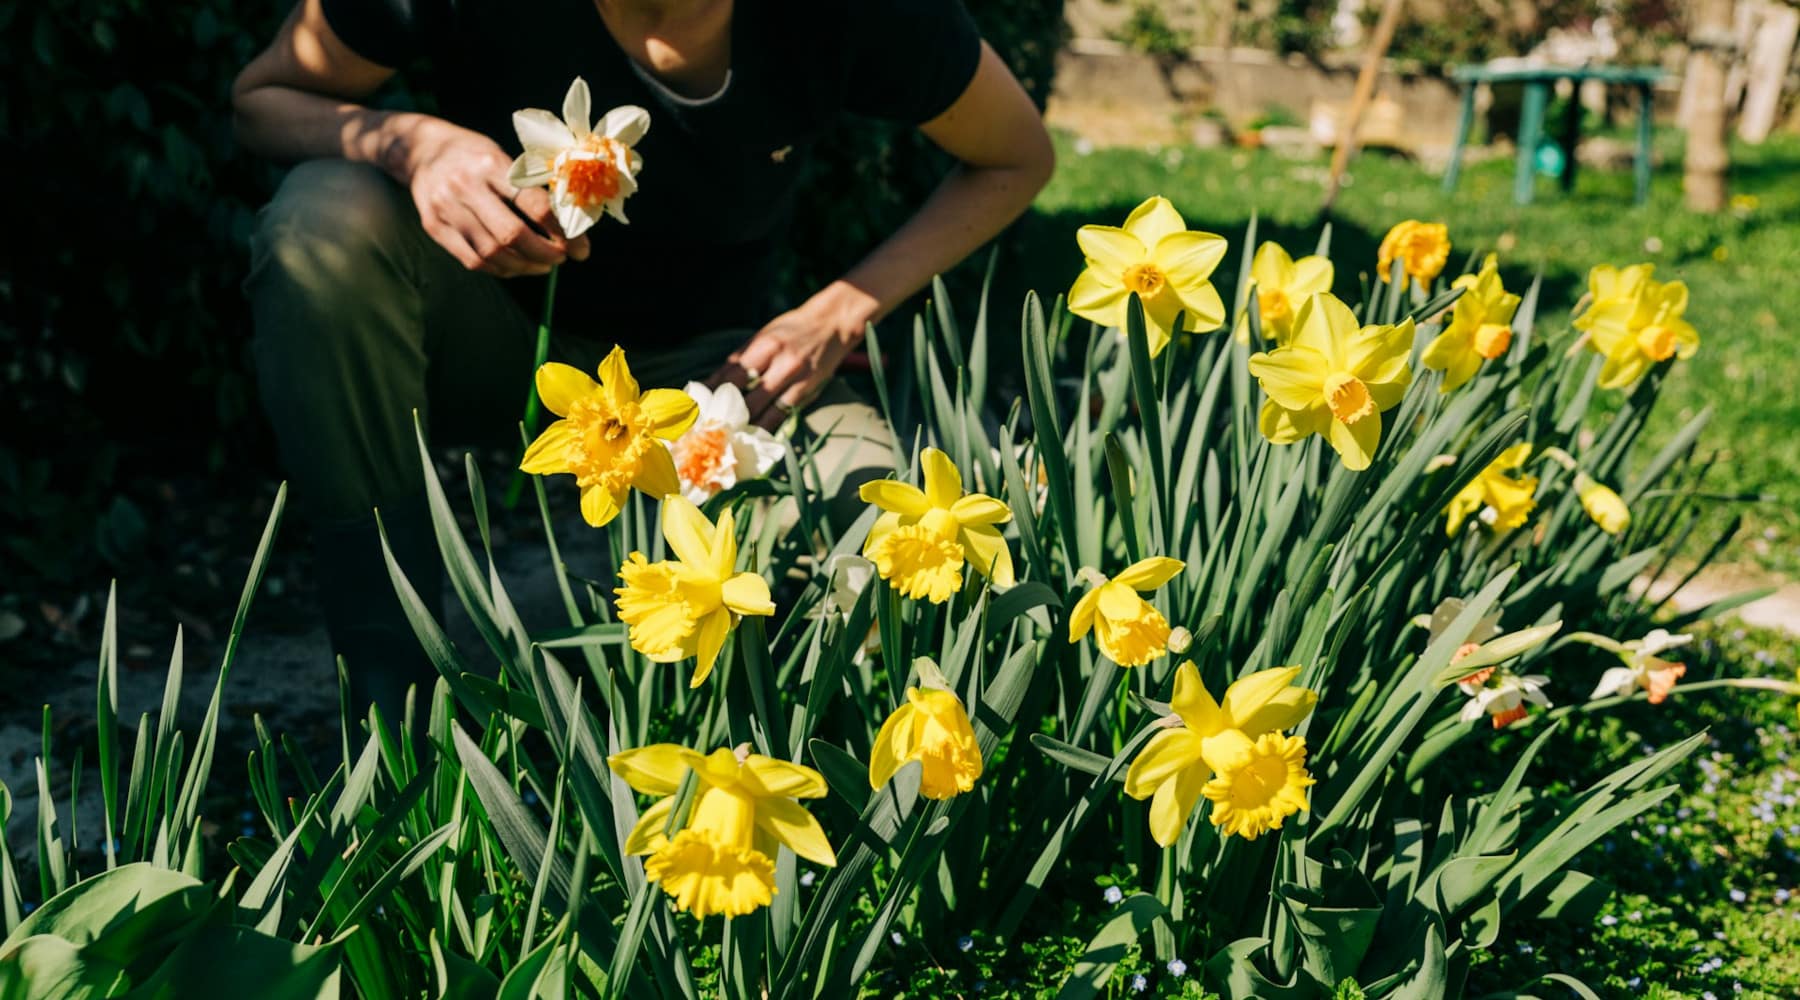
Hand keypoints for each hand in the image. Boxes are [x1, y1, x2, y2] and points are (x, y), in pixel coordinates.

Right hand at [391, 116, 590, 276]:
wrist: (419, 149)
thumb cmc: (473, 154)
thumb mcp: (502, 156)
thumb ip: (529, 188)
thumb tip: (568, 226)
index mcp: (490, 164)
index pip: (533, 204)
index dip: (561, 231)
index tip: (579, 245)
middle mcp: (465, 186)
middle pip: (512, 234)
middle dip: (545, 254)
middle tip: (561, 258)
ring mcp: (445, 208)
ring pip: (492, 253)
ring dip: (525, 266)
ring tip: (542, 265)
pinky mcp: (433, 226)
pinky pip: (472, 260)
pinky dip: (500, 269)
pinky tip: (516, 266)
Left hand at [707, 283, 878, 429]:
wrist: (832, 324)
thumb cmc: (793, 329)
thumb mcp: (766, 334)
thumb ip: (744, 357)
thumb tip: (716, 381)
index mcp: (764, 344)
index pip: (731, 371)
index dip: (711, 390)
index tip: (696, 404)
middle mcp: (779, 361)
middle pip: (743, 392)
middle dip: (723, 409)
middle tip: (705, 425)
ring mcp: (794, 378)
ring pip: (761, 407)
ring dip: (742, 423)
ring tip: (724, 435)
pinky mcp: (806, 391)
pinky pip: (781, 414)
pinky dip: (765, 426)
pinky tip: (753, 436)